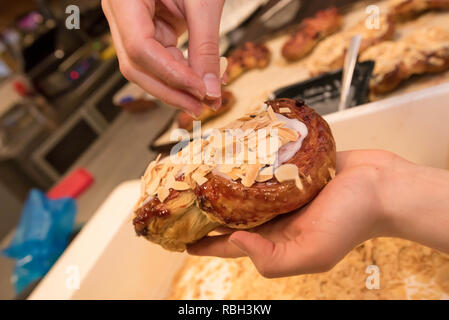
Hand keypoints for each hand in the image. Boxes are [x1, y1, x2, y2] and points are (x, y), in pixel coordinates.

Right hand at [102, 0, 224, 116]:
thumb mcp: (202, 2)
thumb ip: (206, 47)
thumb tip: (211, 88)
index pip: (140, 49)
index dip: (172, 75)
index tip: (201, 91)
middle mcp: (121, 12)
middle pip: (136, 65)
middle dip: (170, 90)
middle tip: (201, 107)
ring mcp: (132, 21)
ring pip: (147, 67)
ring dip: (176, 85)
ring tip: (205, 98)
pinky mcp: (148, 27)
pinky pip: (160, 57)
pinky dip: (181, 71)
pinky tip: (199, 82)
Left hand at [188, 150, 448, 277]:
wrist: (381, 184)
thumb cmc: (353, 219)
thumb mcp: (313, 252)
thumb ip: (272, 259)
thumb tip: (235, 241)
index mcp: (273, 238)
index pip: (228, 243)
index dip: (201, 242)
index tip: (174, 236)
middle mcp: (272, 214)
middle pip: (229, 213)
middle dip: (205, 208)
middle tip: (179, 196)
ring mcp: (279, 190)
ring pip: (242, 186)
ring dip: (221, 180)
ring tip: (195, 170)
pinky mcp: (288, 168)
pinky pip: (261, 163)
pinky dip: (245, 159)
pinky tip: (229, 150)